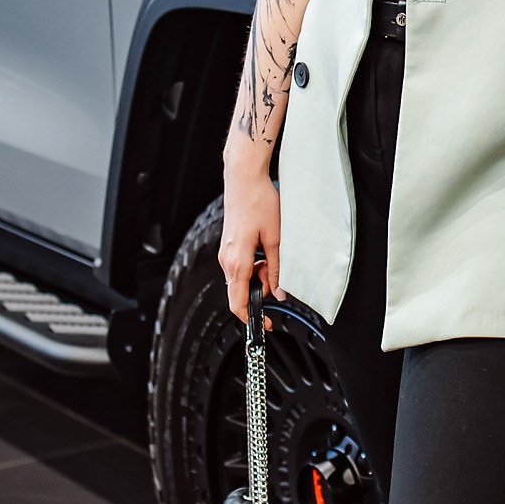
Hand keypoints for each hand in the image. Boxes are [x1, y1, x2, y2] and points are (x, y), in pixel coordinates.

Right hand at [218, 164, 280, 321]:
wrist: (243, 179)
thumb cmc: (259, 203)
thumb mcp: (275, 238)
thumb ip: (276, 268)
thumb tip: (279, 292)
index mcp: (236, 262)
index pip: (238, 304)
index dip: (252, 318)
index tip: (267, 324)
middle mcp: (226, 261)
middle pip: (242, 292)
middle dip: (262, 288)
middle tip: (276, 269)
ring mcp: (225, 254)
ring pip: (242, 279)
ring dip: (259, 275)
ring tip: (271, 253)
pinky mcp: (228, 247)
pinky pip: (240, 267)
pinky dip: (254, 265)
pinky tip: (263, 247)